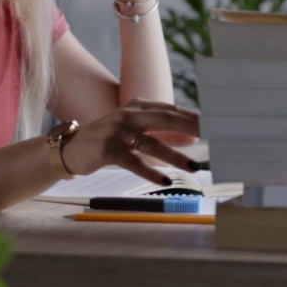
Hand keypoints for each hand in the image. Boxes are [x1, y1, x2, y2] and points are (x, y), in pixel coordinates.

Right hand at [55, 99, 200, 183]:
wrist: (71, 148)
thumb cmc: (109, 140)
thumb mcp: (135, 132)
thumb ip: (162, 133)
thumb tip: (193, 138)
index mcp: (137, 106)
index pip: (171, 109)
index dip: (192, 116)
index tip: (215, 123)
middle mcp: (128, 115)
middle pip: (165, 119)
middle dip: (190, 127)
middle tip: (212, 136)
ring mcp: (117, 131)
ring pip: (152, 143)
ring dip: (175, 156)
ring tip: (194, 166)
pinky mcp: (108, 149)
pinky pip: (134, 162)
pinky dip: (151, 172)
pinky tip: (166, 180)